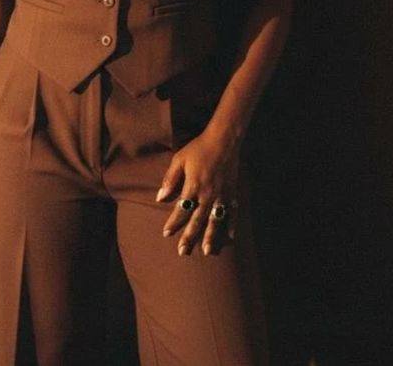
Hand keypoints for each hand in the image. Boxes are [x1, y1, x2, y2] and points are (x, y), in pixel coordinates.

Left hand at [156, 128, 240, 255]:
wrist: (223, 140)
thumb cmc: (199, 148)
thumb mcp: (179, 159)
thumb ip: (170, 179)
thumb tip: (160, 198)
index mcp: (193, 186)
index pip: (181, 209)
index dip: (173, 222)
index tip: (166, 234)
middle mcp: (208, 193)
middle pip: (197, 219)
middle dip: (189, 236)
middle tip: (183, 252)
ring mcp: (221, 194)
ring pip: (215, 219)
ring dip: (210, 236)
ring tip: (207, 251)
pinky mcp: (232, 191)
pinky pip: (233, 211)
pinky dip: (232, 223)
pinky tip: (231, 236)